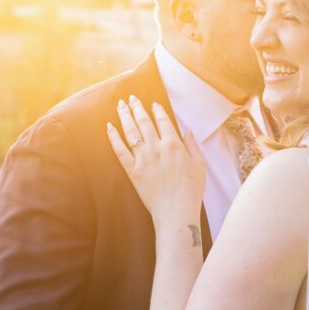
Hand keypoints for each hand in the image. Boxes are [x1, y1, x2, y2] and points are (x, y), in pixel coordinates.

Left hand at [107, 96, 205, 222]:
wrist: (176, 211)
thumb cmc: (191, 190)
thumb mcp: (200, 165)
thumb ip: (192, 146)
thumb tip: (187, 132)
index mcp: (174, 145)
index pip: (163, 121)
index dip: (157, 110)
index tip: (152, 103)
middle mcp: (156, 148)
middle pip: (144, 122)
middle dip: (137, 107)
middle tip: (131, 98)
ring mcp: (142, 159)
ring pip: (130, 132)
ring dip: (124, 116)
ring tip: (120, 105)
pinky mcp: (132, 171)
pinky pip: (119, 151)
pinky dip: (113, 137)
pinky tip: (109, 127)